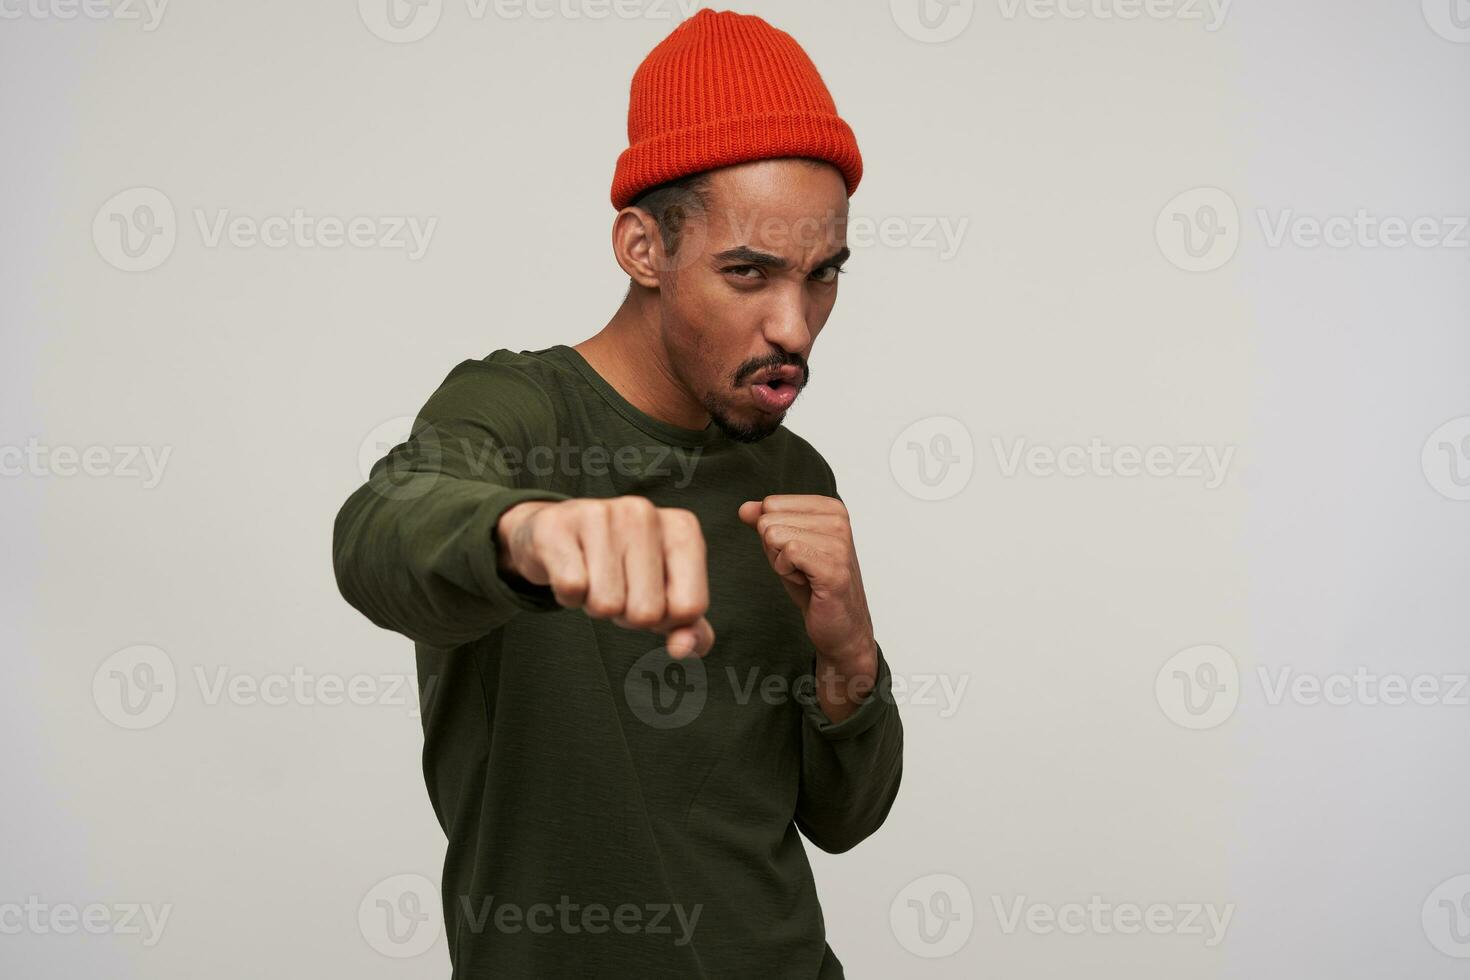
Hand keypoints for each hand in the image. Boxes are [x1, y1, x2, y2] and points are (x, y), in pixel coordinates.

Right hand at [496, 497, 714, 657]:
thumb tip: (683, 649)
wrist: (558, 533)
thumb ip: (689, 628)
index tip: (650, 596)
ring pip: (606, 605)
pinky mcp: (557, 526)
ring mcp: (600, 513)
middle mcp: (644, 513)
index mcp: (682, 528)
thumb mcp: (665, 594)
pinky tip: (569, 571)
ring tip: (592, 577)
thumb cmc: (621, 567)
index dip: (665, 620)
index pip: (689, 608)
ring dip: (596, 605)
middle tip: (616, 587)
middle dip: (627, 615)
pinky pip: (571, 589)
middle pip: (647, 612)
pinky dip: (567, 596)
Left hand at [737, 494, 875, 668]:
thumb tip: (744, 509)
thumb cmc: (813, 586)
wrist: (838, 625)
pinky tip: (808, 583)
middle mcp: (838, 520)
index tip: (796, 554)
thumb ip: (766, 523)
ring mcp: (838, 542)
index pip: (771, 504)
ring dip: (781, 564)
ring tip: (806, 576)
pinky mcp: (833, 566)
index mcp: (829, 507)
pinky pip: (787, 553)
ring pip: (774, 536)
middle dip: (774, 550)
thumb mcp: (784, 547)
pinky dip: (787, 573)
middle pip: (769, 520)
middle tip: (800, 568)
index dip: (772, 534)